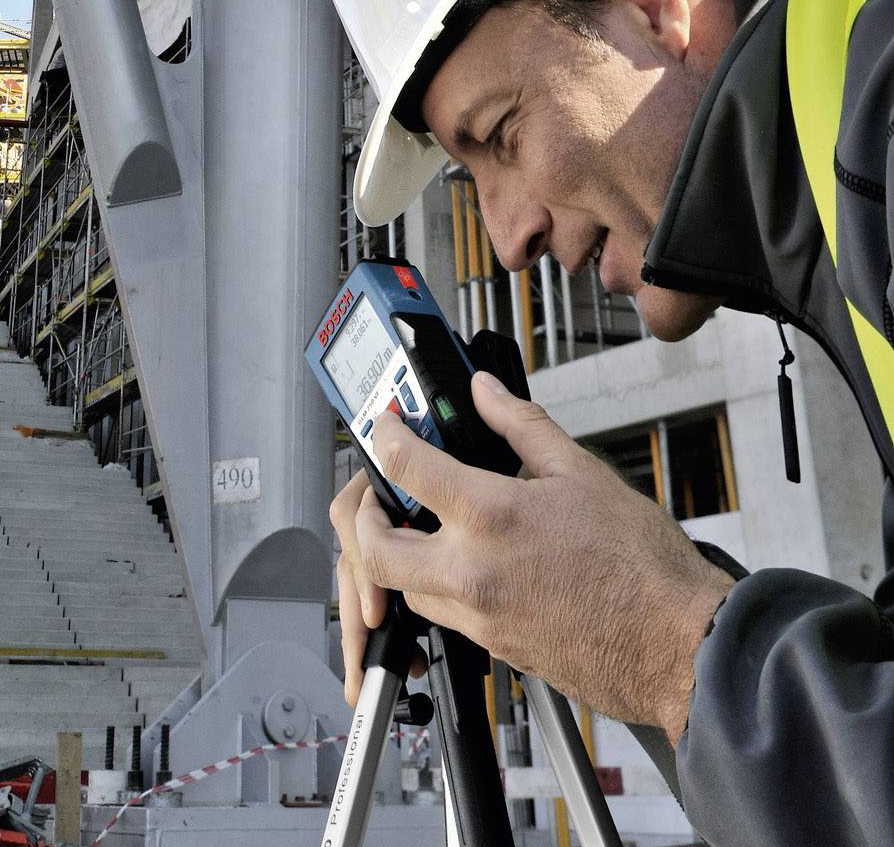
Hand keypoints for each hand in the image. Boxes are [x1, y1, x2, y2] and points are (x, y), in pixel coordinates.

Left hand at [333, 373, 733, 741]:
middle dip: (362, 515)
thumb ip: (520, 424)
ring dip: (396, 554)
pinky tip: (463, 561)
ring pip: (404, 588)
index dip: (386, 433)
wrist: (678, 647)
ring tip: (418, 523)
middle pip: (374, 549)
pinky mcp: (495, 650)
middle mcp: (473, 573)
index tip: (389, 424)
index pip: (405, 465)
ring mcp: (480, 618)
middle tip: (378, 489)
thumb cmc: (643, 568)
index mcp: (491, 517)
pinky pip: (443, 615)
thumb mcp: (580, 471)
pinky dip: (435, 586)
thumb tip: (485, 392)